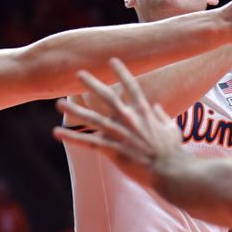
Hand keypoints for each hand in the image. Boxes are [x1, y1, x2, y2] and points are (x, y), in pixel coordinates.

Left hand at [53, 58, 184, 188]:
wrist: (171, 171)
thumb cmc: (174, 151)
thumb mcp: (172, 128)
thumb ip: (162, 115)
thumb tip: (156, 106)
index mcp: (144, 112)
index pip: (131, 86)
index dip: (121, 72)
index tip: (111, 60)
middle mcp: (130, 119)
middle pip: (107, 97)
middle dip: (92, 84)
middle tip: (79, 73)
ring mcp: (120, 134)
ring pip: (92, 119)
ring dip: (75, 110)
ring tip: (59, 104)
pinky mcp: (114, 150)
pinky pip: (88, 142)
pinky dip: (72, 137)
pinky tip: (57, 132)